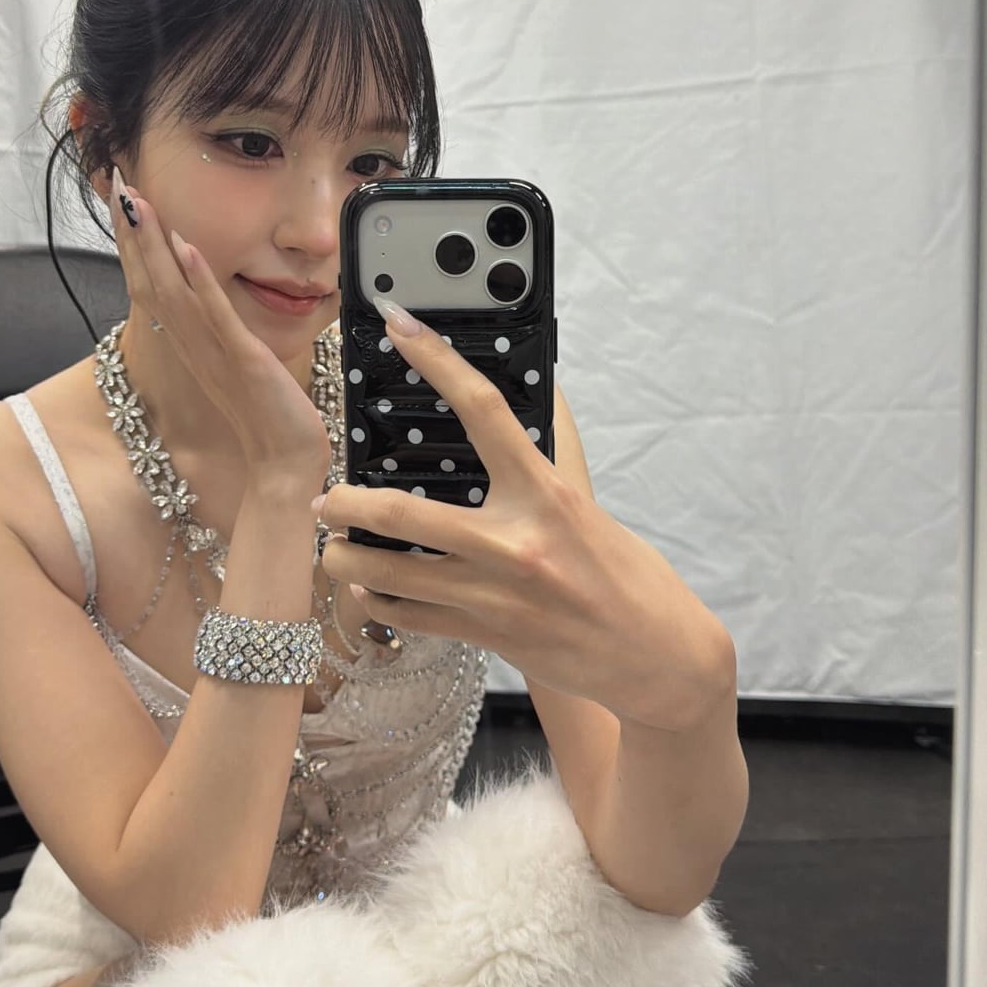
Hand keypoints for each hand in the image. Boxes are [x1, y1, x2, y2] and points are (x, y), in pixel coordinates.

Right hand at [107, 168, 331, 480]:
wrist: (285, 466)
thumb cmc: (269, 420)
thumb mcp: (240, 369)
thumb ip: (222, 338)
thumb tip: (214, 308)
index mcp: (192, 347)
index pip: (153, 287)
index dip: (136, 245)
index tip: (124, 205)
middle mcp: (194, 347)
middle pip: (151, 281)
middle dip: (135, 232)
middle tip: (117, 185)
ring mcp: (215, 352)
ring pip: (174, 291)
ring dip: (155, 245)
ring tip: (138, 203)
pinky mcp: (243, 359)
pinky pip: (216, 314)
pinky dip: (199, 280)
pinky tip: (186, 247)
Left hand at [317, 306, 730, 730]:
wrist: (659, 659)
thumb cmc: (630, 578)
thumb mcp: (589, 507)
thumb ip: (551, 459)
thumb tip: (534, 402)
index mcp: (545, 495)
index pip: (484, 410)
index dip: (437, 360)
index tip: (400, 327)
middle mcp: (514, 543)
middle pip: (401, 511)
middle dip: (347, 502)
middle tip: (327, 497)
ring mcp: (494, 596)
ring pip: (389, 575)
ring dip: (346, 561)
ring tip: (334, 549)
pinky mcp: (486, 637)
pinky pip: (409, 618)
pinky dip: (378, 603)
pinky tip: (369, 592)